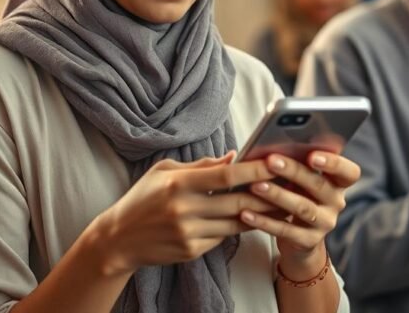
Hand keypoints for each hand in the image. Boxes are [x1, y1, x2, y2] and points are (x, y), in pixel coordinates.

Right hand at [96, 152, 276, 274]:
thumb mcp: (165, 171)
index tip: (275, 162)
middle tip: (290, 183)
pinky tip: (255, 218)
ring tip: (282, 201)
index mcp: (178, 184)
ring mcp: (188, 233)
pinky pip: (223, 237)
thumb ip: (201, 165)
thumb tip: (234, 156)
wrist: (118, 239)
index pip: (226, 176)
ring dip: (261, 213)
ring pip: (236, 223)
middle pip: (237, 202)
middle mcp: (184, 210)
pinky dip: (238, 226)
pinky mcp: (191, 251)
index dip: (254, 170)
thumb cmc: (143, 198)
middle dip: (267, 193)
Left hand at [240, 152, 360, 279]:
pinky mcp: (308, 241)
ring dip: (277, 195)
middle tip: (271, 161)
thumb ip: (298, 163)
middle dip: (294, 171)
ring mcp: (324, 223)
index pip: (349, 172)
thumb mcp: (304, 180)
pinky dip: (264, 221)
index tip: (312, 155)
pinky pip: (285, 230)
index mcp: (338, 183)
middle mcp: (336, 203)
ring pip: (302, 208)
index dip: (334, 163)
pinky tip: (246, 213)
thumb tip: (274, 143)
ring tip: (255, 186)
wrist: (300, 239)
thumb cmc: (298, 196)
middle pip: (319, 185)